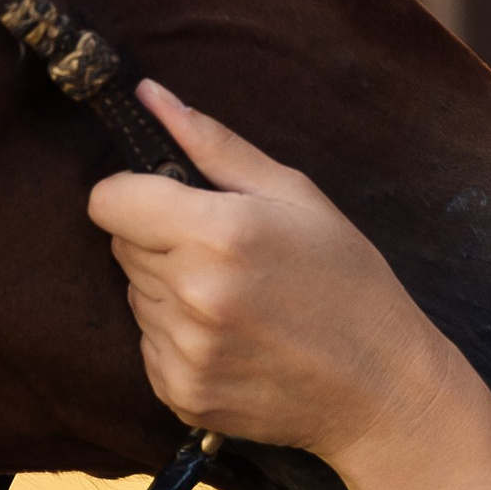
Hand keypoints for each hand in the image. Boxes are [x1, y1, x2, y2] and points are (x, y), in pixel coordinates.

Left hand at [89, 85, 490, 489]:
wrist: (382, 387)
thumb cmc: (348, 280)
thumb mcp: (296, 195)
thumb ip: (214, 144)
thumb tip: (149, 96)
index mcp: (218, 233)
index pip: (108, 201)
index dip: (134, 194)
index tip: (168, 201)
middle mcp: (192, 294)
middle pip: (120, 246)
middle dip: (159, 240)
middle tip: (227, 254)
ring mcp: (184, 351)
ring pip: (135, 295)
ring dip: (169, 290)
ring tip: (237, 299)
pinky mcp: (181, 393)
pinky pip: (147, 345)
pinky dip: (178, 338)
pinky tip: (234, 338)